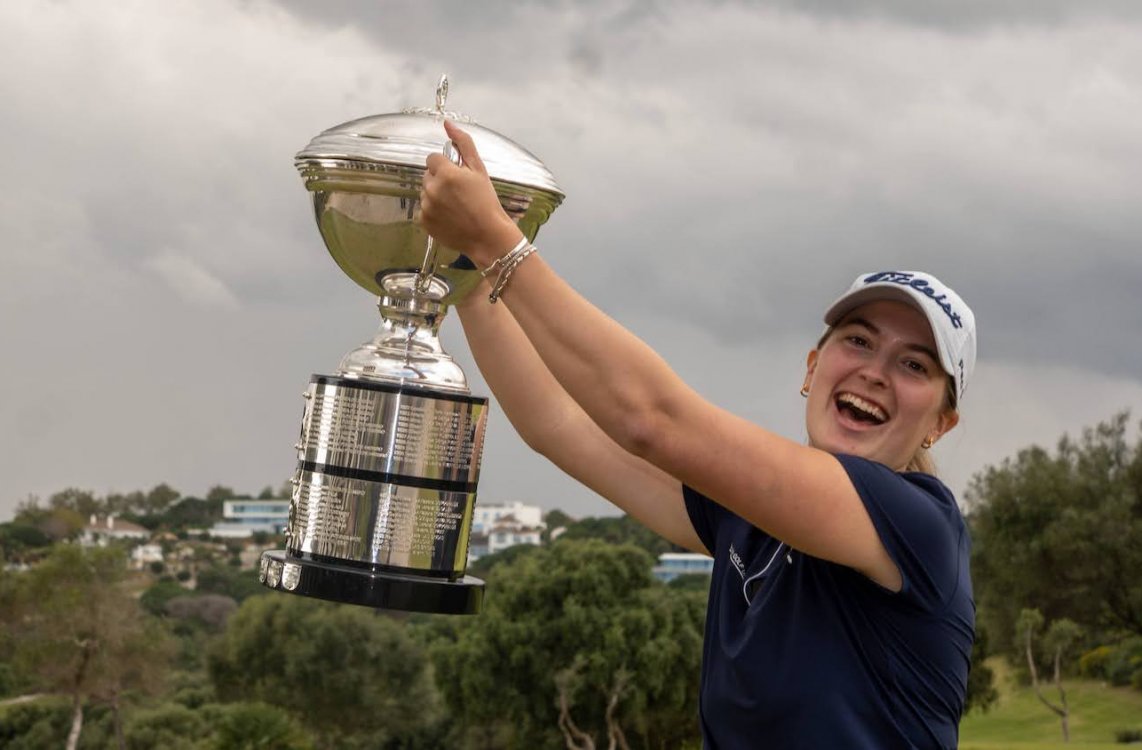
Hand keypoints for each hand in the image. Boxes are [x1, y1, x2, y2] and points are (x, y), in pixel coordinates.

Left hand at [421, 120, 523, 267]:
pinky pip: (423, 210)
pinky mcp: (423, 222)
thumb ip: (463, 144)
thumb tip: (447, 124)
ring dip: (436, 196)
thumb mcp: (479, 169)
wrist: (488, 236)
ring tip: (456, 206)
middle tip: (459, 192)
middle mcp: (431, 189)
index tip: (458, 176)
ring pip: (425, 192)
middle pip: (428, 175)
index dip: (446, 166)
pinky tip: (449, 217)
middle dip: (440, 180)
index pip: (433, 158)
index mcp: (445, 173)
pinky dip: (433, 212)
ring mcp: (425, 206)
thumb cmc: (487, 202)